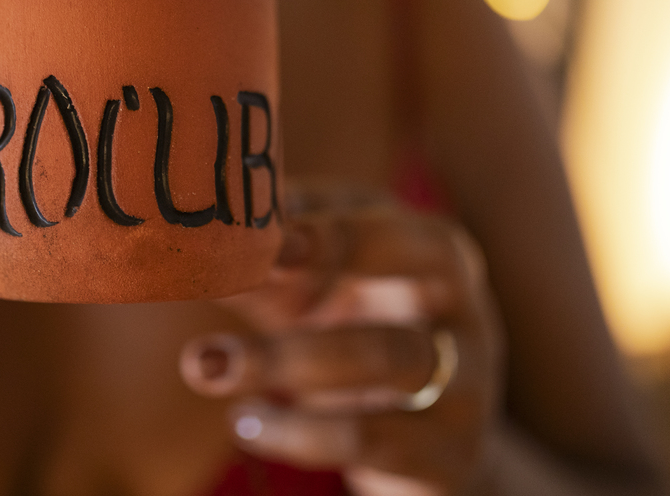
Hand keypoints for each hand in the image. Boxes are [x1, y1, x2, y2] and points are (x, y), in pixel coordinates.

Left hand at [181, 182, 504, 495]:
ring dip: (288, 358)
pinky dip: (298, 433)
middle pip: (407, 271)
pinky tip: (244, 423)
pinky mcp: (448, 456)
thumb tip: (204, 213)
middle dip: (320, 270)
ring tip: (204, 365)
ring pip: (388, 356)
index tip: (266, 237)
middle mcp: (462, 308)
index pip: (386, 223)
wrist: (418, 446)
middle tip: (234, 280)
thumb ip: (268, 253)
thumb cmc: (353, 332)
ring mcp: (466, 384)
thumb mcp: (314, 287)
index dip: (329, 228)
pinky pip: (375, 439)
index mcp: (428, 251)